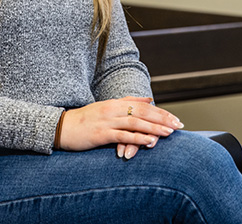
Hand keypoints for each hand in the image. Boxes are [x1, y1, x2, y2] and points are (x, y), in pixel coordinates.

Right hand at [56, 96, 183, 157]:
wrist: (62, 127)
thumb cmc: (85, 120)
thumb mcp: (106, 107)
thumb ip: (128, 102)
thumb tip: (149, 99)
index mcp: (115, 103)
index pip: (144, 106)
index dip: (161, 113)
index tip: (176, 119)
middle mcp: (113, 110)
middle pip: (143, 113)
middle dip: (162, 119)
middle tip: (179, 125)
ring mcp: (107, 121)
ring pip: (135, 123)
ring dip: (154, 128)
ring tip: (169, 133)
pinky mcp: (101, 134)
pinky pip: (122, 135)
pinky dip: (137, 138)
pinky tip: (149, 141)